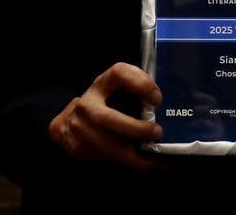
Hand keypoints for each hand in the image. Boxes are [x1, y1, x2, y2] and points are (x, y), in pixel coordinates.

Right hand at [48, 63, 164, 169]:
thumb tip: (165, 108)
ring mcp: (79, 127)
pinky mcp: (78, 147)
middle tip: (157, 132)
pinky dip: (131, 163)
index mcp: (102, 83)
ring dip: (135, 154)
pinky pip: (107, 158)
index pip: (119, 73)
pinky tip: (148, 163)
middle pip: (108, 119)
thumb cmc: (105, 104)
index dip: (140, 84)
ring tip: (158, 156)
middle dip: (136, 129)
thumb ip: (136, 92)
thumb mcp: (116, 90)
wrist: (70, 122)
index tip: (158, 99)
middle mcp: (87, 103)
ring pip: (108, 146)